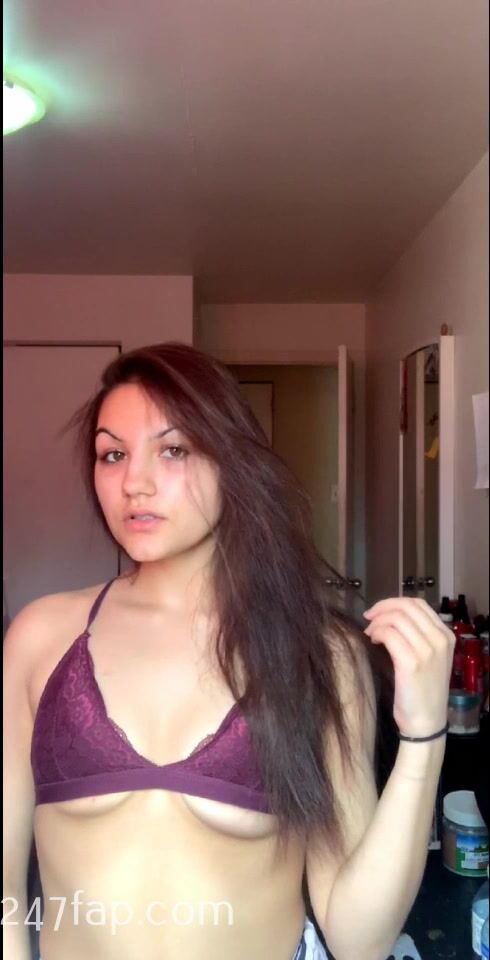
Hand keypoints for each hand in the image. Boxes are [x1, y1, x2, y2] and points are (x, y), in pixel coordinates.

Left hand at [363, 597, 455, 737]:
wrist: (426, 722)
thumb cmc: (423, 691)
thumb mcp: (430, 658)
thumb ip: (418, 635)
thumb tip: (390, 615)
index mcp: (446, 636)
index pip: (418, 604)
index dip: (394, 602)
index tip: (378, 611)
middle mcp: (439, 640)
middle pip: (406, 607)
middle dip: (382, 608)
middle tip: (369, 618)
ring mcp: (427, 651)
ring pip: (395, 618)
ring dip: (377, 622)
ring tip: (370, 634)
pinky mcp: (411, 663)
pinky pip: (388, 634)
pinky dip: (376, 633)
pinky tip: (372, 642)